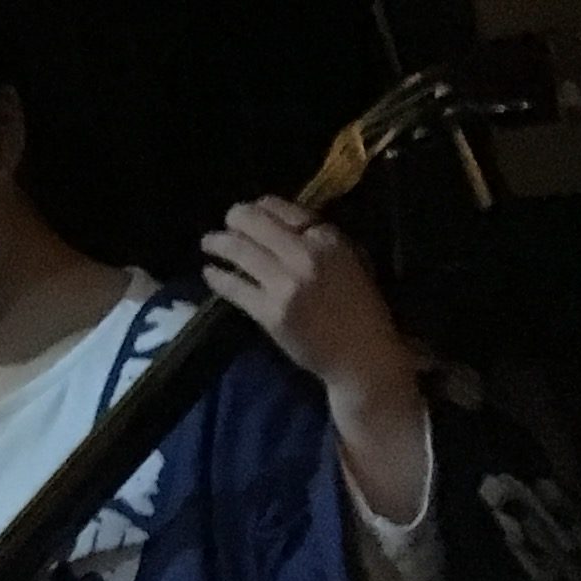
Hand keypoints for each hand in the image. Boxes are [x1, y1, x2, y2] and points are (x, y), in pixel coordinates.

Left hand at [205, 198, 428, 523]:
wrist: (371, 372)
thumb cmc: (368, 326)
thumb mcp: (357, 276)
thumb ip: (327, 251)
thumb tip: (295, 226)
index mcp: (336, 245)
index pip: (287, 208)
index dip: (263, 208)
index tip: (252, 211)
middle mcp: (310, 258)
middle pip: (253, 220)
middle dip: (232, 221)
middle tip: (223, 226)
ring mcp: (288, 285)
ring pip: (237, 248)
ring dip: (218, 242)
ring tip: (209, 245)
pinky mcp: (271, 314)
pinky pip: (232, 286)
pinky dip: (217, 277)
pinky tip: (210, 275)